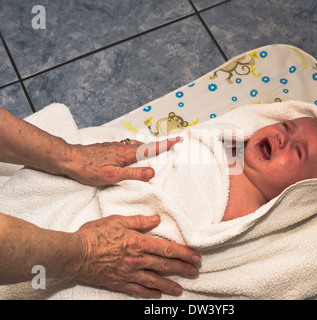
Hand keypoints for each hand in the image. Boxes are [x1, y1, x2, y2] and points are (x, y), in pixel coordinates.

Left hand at [64, 137, 180, 185]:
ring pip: (136, 145)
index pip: (150, 148)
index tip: (177, 140)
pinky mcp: (108, 147)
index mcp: (126, 154)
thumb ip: (133, 174)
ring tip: (155, 147)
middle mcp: (122, 147)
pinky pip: (127, 145)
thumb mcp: (112, 175)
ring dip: (148, 145)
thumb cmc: (88, 169)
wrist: (69, 158)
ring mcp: (114, 146)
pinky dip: (136, 147)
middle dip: (160, 144)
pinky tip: (132, 151)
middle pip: (146, 144)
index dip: (165, 145)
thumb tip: (152, 172)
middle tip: (171, 143)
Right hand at [74, 214, 200, 297]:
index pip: (167, 248)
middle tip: (195, 272)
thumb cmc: (95, 234)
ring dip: (170, 284)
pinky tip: (157, 295)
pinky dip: (149, 293)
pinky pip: (138, 290)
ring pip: (155, 280)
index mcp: (138, 242)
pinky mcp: (119, 283)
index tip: (195, 256)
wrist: (75, 253)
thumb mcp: (118, 220)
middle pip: (165, 265)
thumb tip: (156, 219)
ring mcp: (129, 273)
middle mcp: (137, 260)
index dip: (183, 253)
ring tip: (181, 288)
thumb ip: (139, 221)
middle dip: (182, 269)